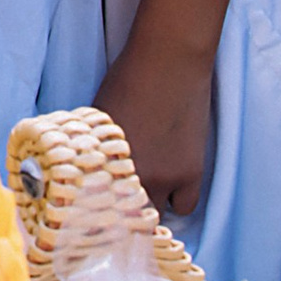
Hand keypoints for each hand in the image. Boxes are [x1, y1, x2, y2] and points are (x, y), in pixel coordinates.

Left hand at [96, 35, 212, 217]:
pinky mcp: (190, 173)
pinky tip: (171, 188)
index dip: (94, 218)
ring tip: (148, 192)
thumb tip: (90, 173)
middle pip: (124, 219)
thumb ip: (96, 152)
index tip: (95, 219)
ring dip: (150, 208)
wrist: (168, 61)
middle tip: (122, 209)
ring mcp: (163, 178)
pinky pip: (184, 206)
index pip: (94, 210)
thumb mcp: (98, 121)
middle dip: (121, 217)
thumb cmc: (126, 81)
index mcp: (102, 165)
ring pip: (154, 215)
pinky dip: (177, 202)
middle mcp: (129, 177)